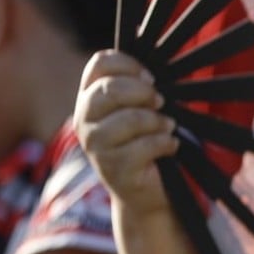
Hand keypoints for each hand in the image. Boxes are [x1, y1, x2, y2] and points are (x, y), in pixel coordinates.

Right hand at [74, 51, 176, 213]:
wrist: (142, 191)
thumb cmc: (143, 140)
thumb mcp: (138, 108)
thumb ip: (138, 85)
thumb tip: (153, 62)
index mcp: (89, 96)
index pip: (99, 63)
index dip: (128, 64)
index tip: (150, 77)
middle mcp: (84, 118)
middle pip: (110, 89)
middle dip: (144, 92)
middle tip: (160, 102)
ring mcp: (95, 145)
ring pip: (130, 119)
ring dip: (157, 121)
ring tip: (167, 127)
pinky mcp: (112, 168)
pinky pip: (144, 146)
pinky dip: (165, 143)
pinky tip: (169, 146)